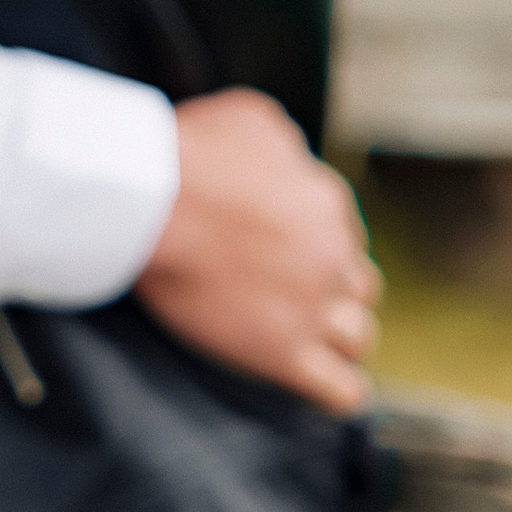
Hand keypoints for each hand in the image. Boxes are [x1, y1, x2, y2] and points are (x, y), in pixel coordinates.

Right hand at [136, 89, 379, 415]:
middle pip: (358, 287)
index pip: (343, 235)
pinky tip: (325, 388)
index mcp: (327, 203)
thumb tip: (291, 164)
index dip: (314, 246)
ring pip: (357, 337)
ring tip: (313, 346)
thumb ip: (284, 147)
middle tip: (296, 298)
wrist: (153, 202)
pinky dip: (338, 390)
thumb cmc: (189, 154)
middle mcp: (333, 257)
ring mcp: (313, 309)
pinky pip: (340, 389)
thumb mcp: (252, 121)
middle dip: (333, 293)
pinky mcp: (284, 354)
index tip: (284, 253)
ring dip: (337, 340)